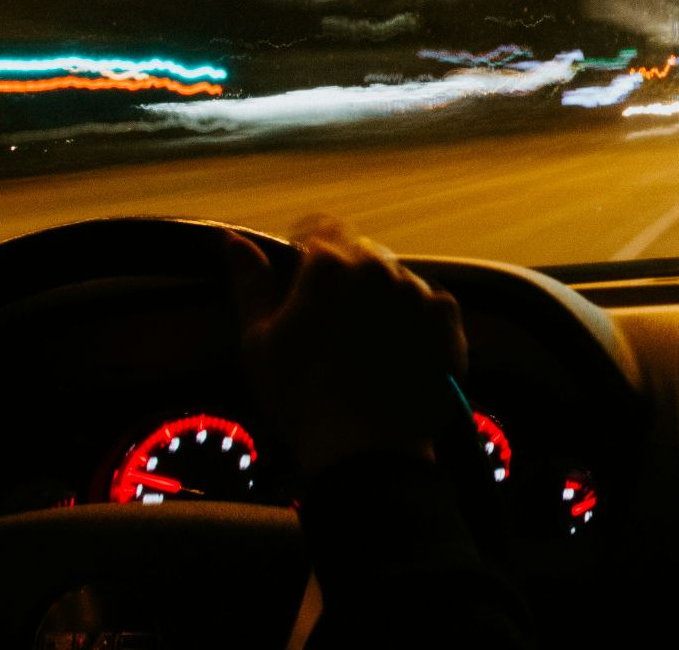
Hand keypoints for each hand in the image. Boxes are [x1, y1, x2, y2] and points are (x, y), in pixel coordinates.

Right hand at [225, 216, 467, 477]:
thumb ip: (249, 282)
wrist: (366, 449)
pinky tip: (397, 354)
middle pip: (361, 254)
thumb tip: (231, 239)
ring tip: (366, 346)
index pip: (320, 229)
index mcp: (328, 264)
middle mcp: (379, 266)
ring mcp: (418, 290)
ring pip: (397, 279)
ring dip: (382, 298)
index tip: (304, 279)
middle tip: (332, 324)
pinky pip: (429, 304)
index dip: (309, 251)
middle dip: (347, 277)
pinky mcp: (448, 318)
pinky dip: (415, 320)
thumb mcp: (257, 340)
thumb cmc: (300, 398)